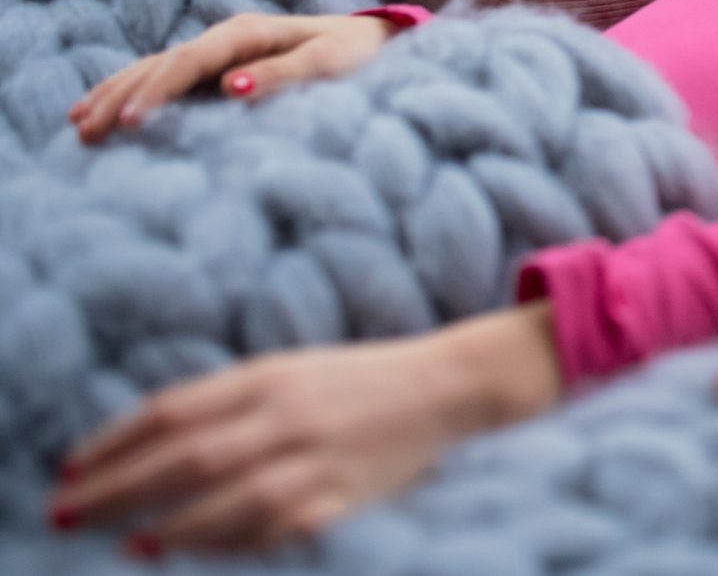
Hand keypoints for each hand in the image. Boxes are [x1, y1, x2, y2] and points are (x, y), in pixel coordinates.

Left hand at [48, 306, 563, 553]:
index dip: (111, 442)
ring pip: (223, 501)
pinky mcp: (343, 497)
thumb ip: (227, 402)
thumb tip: (150, 443)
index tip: (68, 469)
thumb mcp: (288, 373)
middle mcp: (286, 415)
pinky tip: (195, 551)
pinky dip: (227, 544)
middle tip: (66, 514)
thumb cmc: (356, 382)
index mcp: (268, 376)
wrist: (446, 386)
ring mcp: (316, 458)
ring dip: (167, 525)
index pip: (169, 411)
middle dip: (116, 488)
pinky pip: (273, 529)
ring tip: (126, 542)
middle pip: (183, 457)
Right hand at [70, 12, 396, 142]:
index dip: (156, 90)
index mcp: (247, 32)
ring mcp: (220, 50)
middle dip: (120, 96)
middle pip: (160, 64)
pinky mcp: (220, 66)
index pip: (188, 61)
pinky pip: (168, 78)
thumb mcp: (329, 64)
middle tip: (84, 132)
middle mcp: (226, 36)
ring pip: (155, 68)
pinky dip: (135, 91)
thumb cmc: (356, 54)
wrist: (374, 42)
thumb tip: (228, 87)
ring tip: (78, 124)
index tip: (129, 122)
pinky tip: (109, 110)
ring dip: (117, 93)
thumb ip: (282, 74)